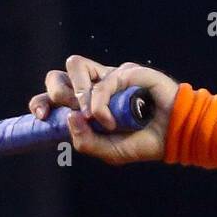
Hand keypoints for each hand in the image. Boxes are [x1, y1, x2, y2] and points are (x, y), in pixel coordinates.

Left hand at [29, 55, 178, 164]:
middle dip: (54, 95)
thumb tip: (68, 118)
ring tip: (91, 115)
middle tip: (70, 115)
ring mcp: (109, 77)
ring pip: (74, 65)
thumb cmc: (145, 142)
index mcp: (87, 107)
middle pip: (57, 77)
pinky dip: (101, 106)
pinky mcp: (125, 72)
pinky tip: (113, 121)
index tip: (41, 117)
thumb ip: (86, 141)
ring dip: (76, 92)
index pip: (54, 98)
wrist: (175, 135)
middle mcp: (94, 88)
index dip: (41, 103)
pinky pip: (101, 82)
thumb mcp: (110, 151)